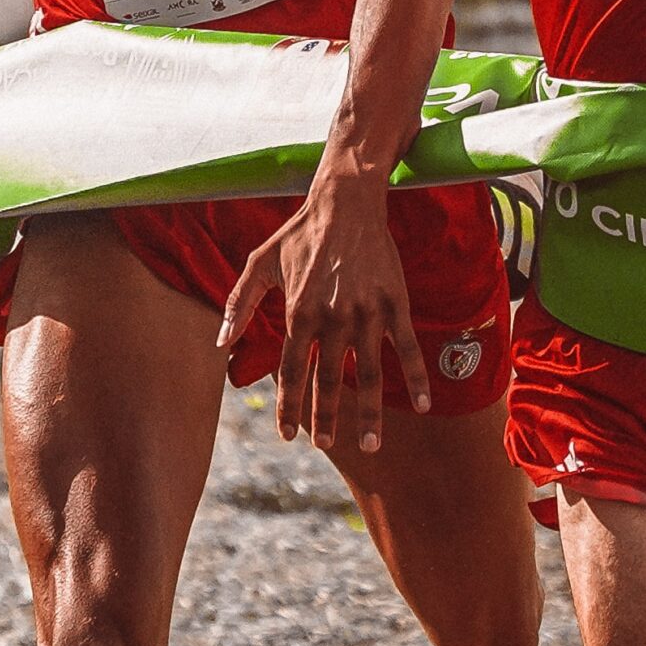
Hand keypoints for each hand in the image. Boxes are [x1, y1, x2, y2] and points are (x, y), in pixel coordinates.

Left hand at [219, 172, 430, 454]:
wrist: (346, 202)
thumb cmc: (299, 233)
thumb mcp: (259, 263)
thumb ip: (238, 304)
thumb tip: (221, 343)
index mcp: (299, 311)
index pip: (292, 371)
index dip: (288, 406)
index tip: (286, 434)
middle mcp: (332, 318)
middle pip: (329, 380)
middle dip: (326, 417)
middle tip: (324, 444)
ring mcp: (367, 312)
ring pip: (370, 374)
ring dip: (369, 413)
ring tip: (371, 444)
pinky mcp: (394, 302)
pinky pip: (406, 347)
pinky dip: (417, 377)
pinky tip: (423, 405)